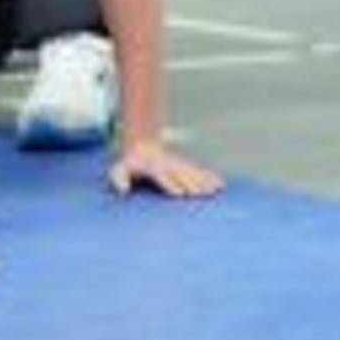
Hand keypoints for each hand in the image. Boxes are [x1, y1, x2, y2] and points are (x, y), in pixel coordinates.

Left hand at [108, 140, 225, 198]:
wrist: (144, 146)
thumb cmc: (131, 165)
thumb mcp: (119, 170)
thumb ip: (118, 178)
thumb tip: (123, 190)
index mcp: (152, 166)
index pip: (162, 175)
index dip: (171, 183)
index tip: (180, 193)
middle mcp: (168, 165)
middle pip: (181, 174)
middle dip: (191, 183)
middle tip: (202, 194)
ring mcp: (178, 164)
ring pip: (193, 172)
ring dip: (204, 181)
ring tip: (216, 189)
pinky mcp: (186, 166)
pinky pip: (200, 172)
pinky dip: (210, 178)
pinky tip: (221, 185)